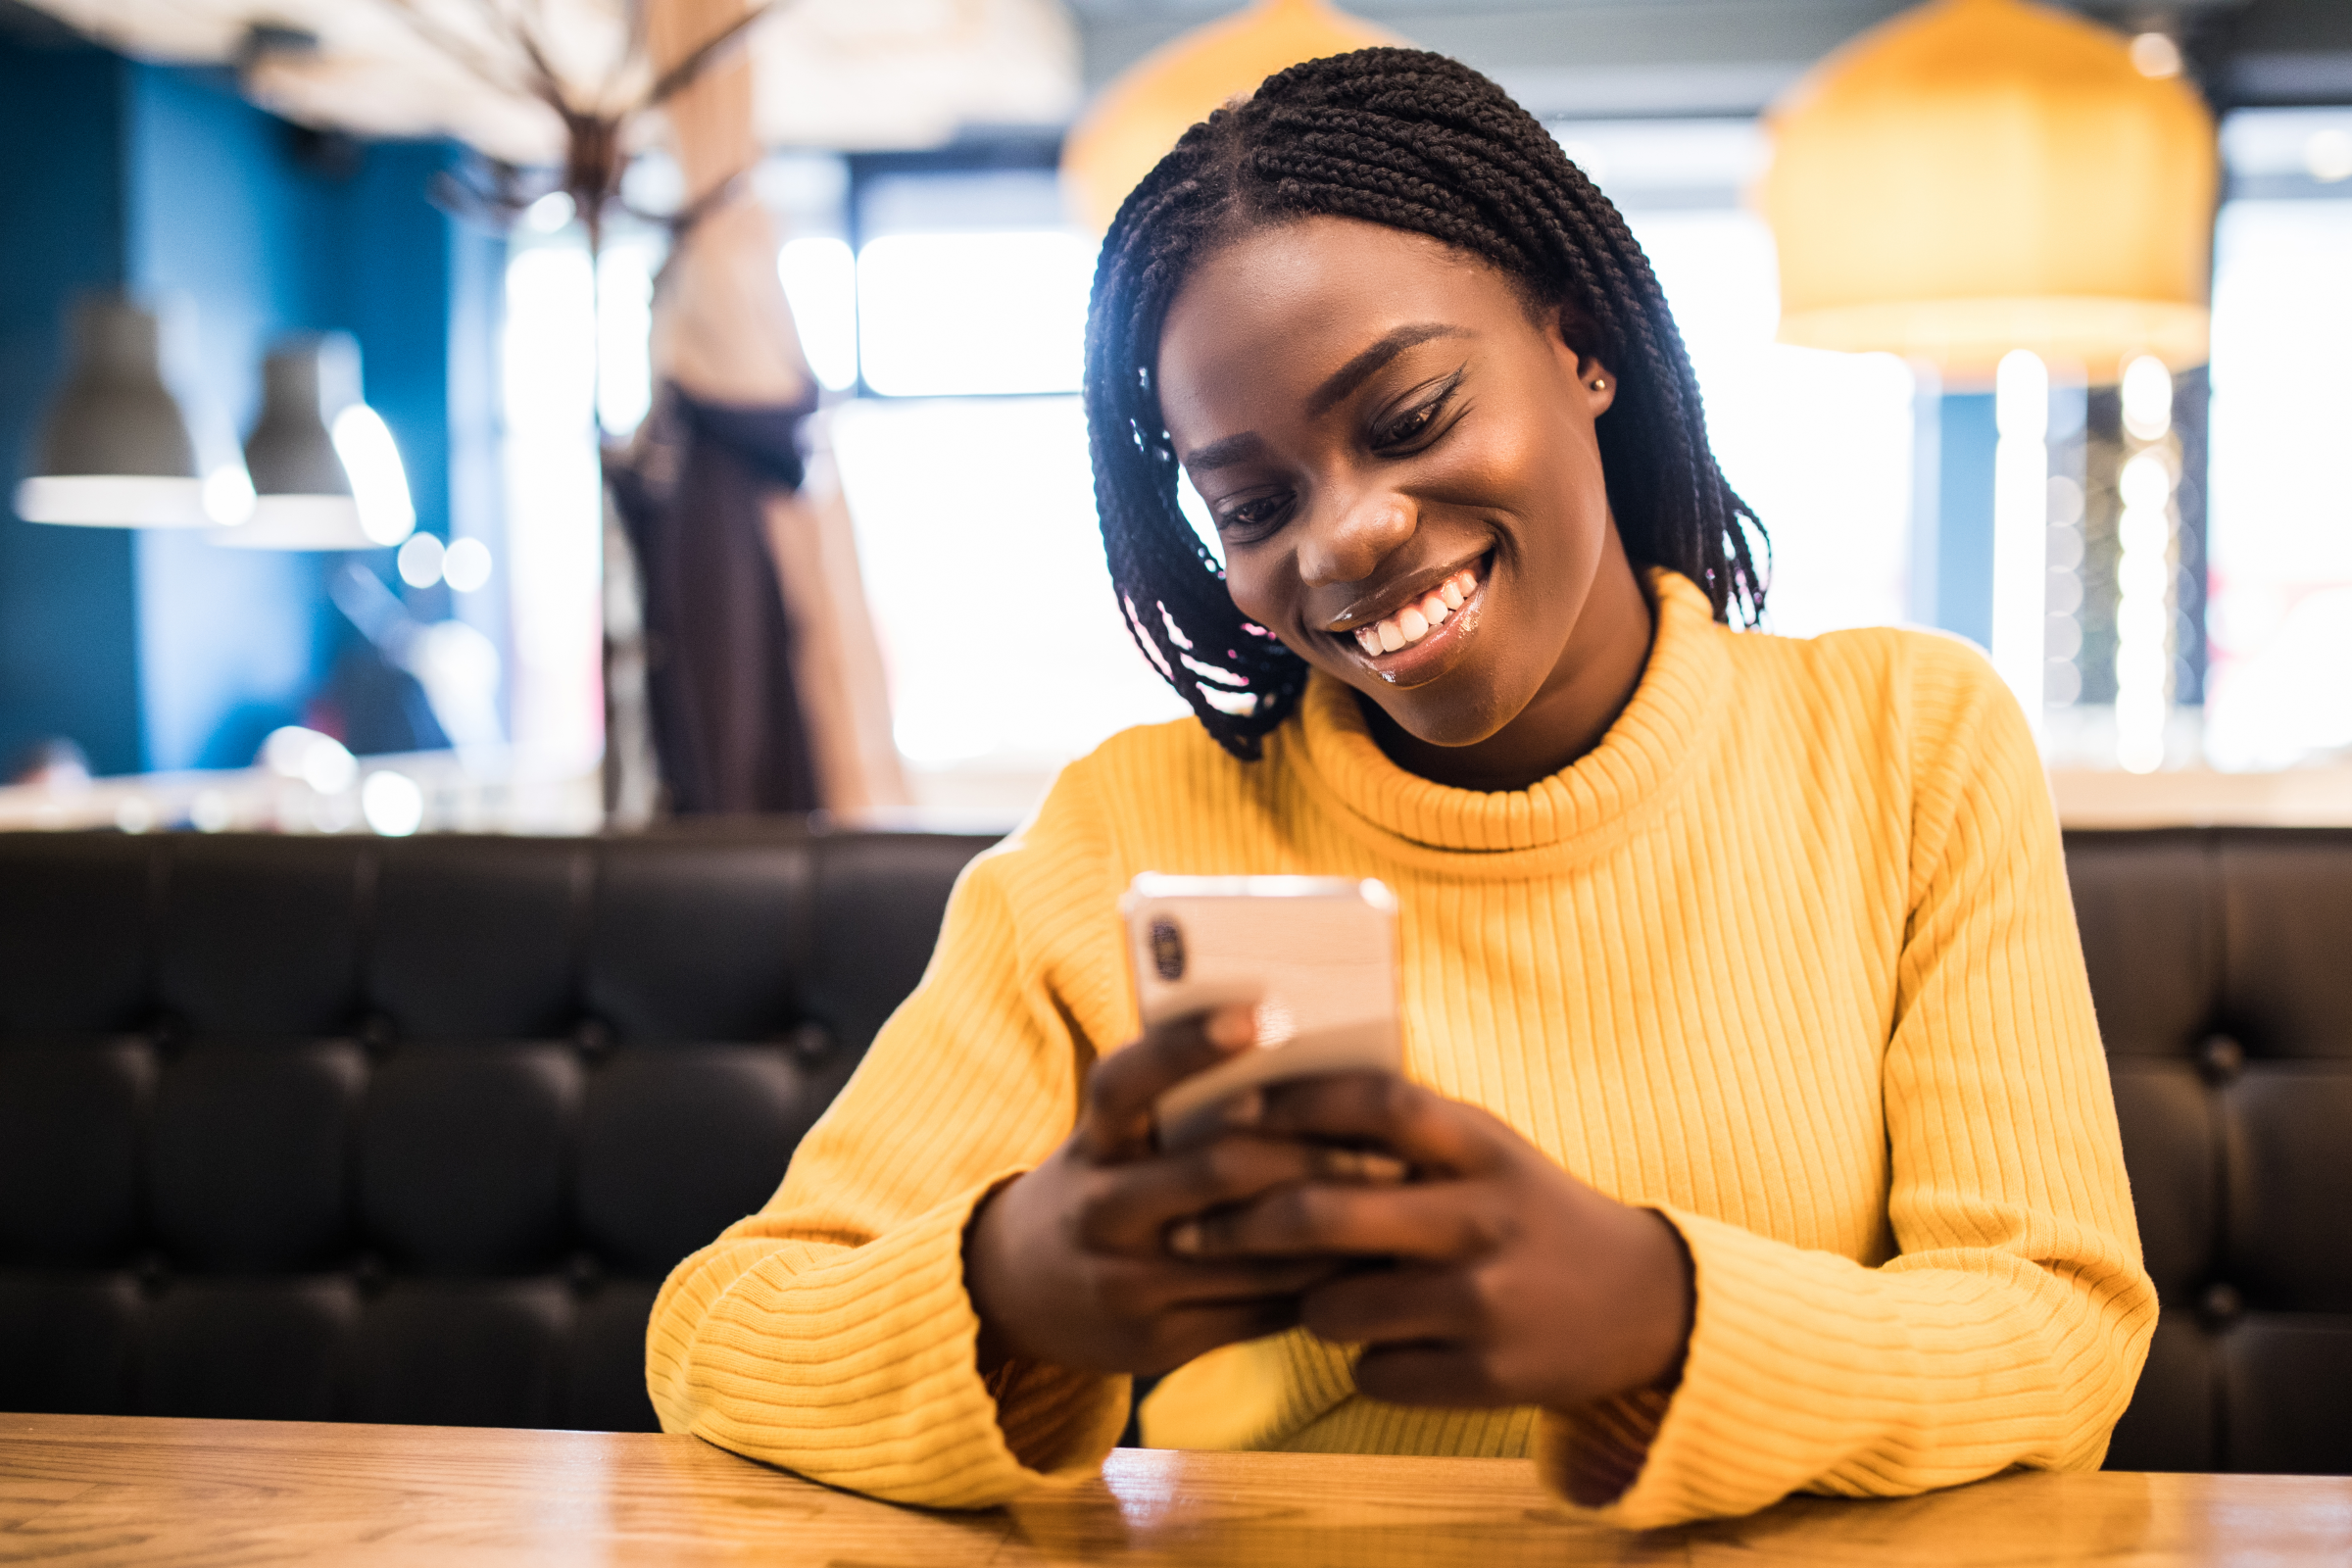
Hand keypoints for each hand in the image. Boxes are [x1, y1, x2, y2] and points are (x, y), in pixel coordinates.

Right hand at [963, 1006, 1393, 1377]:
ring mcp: (1125, 1282)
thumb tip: (1304, 1059)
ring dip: (1334, 1224)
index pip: (1129, 1081)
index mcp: (1093, 1141)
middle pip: (1220, 1171)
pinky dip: (1319, 1282)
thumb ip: (1181, 1104)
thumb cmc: (1106, 1181)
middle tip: (1389, 1145)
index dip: (1190, 1045)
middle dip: (1314, 1155)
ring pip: (1254, 1251)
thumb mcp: (1117, 1136)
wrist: (1021, 1290)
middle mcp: (1099, 1209)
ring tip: (1398, 1200)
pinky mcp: (1157, 1342)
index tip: (1268, 1013)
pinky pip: (1259, 1310)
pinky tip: (1366, 1259)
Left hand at [1166, 1072, 1692, 1411]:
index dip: (1293, 1105)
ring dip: (1308, 1304)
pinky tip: (1395, 1345)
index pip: (1375, 1106)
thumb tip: (1263, 1107)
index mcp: (1484, 1147)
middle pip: (1328, 1214)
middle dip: (1242, 1225)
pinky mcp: (1489, 1379)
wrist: (1643, 1304)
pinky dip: (1364, 1360)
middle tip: (1188, 1232)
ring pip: (1334, 1308)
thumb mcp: (1484, 1152)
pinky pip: (1372, 1373)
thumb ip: (1400, 1133)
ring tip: (1329, 1294)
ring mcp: (1488, 1303)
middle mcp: (1486, 1218)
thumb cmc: (1528, 1211)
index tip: (1226, 1114)